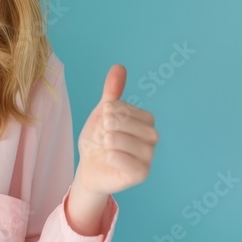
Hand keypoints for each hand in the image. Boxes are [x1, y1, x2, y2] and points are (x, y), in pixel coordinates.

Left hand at [74, 64, 158, 195]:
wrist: (89, 166)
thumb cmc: (98, 139)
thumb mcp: (102, 112)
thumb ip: (112, 91)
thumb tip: (119, 67)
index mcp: (145, 120)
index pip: (126, 108)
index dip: (109, 112)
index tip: (104, 122)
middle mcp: (151, 137)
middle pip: (129, 123)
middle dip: (108, 127)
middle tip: (103, 136)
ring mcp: (148, 156)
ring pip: (126, 142)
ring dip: (108, 142)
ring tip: (105, 146)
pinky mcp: (142, 174)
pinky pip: (128, 162)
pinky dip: (112, 158)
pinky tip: (109, 159)